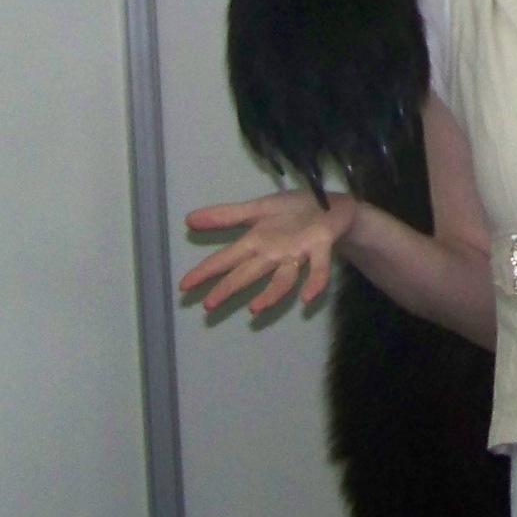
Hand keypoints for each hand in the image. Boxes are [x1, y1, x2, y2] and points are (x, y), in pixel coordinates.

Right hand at [179, 188, 353, 314]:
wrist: (332, 207)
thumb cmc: (293, 212)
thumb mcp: (257, 209)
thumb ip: (226, 216)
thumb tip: (189, 218)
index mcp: (258, 242)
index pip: (226, 258)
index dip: (206, 271)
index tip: (184, 286)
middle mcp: (275, 253)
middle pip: (249, 272)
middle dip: (229, 288)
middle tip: (209, 304)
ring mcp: (299, 253)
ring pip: (283, 277)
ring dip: (271, 293)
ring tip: (255, 308)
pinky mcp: (322, 247)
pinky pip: (318, 267)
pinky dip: (314, 282)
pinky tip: (307, 298)